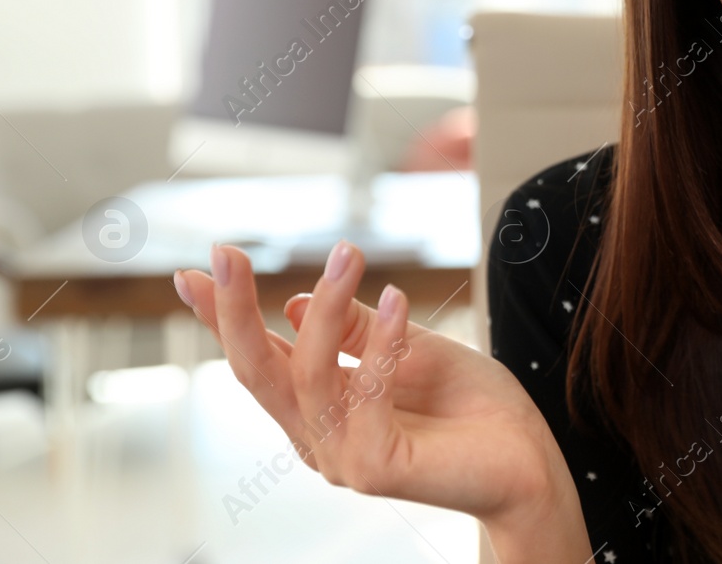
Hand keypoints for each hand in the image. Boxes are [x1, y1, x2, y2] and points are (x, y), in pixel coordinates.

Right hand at [173, 242, 575, 535]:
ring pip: (310, 375)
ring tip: (350, 253)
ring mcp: (341, 458)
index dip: (222, 316)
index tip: (191, 270)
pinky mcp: (374, 468)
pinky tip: (402, 300)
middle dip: (234, 311)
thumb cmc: (474, 408)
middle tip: (225, 253)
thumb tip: (297, 302)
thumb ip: (360, 331)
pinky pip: (366, 394)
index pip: (259, 359)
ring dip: (329, 307)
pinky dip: (382, 344)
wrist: (530, 463)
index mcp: (318, 410)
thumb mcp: (413, 347)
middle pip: (257, 372)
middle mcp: (317, 438)